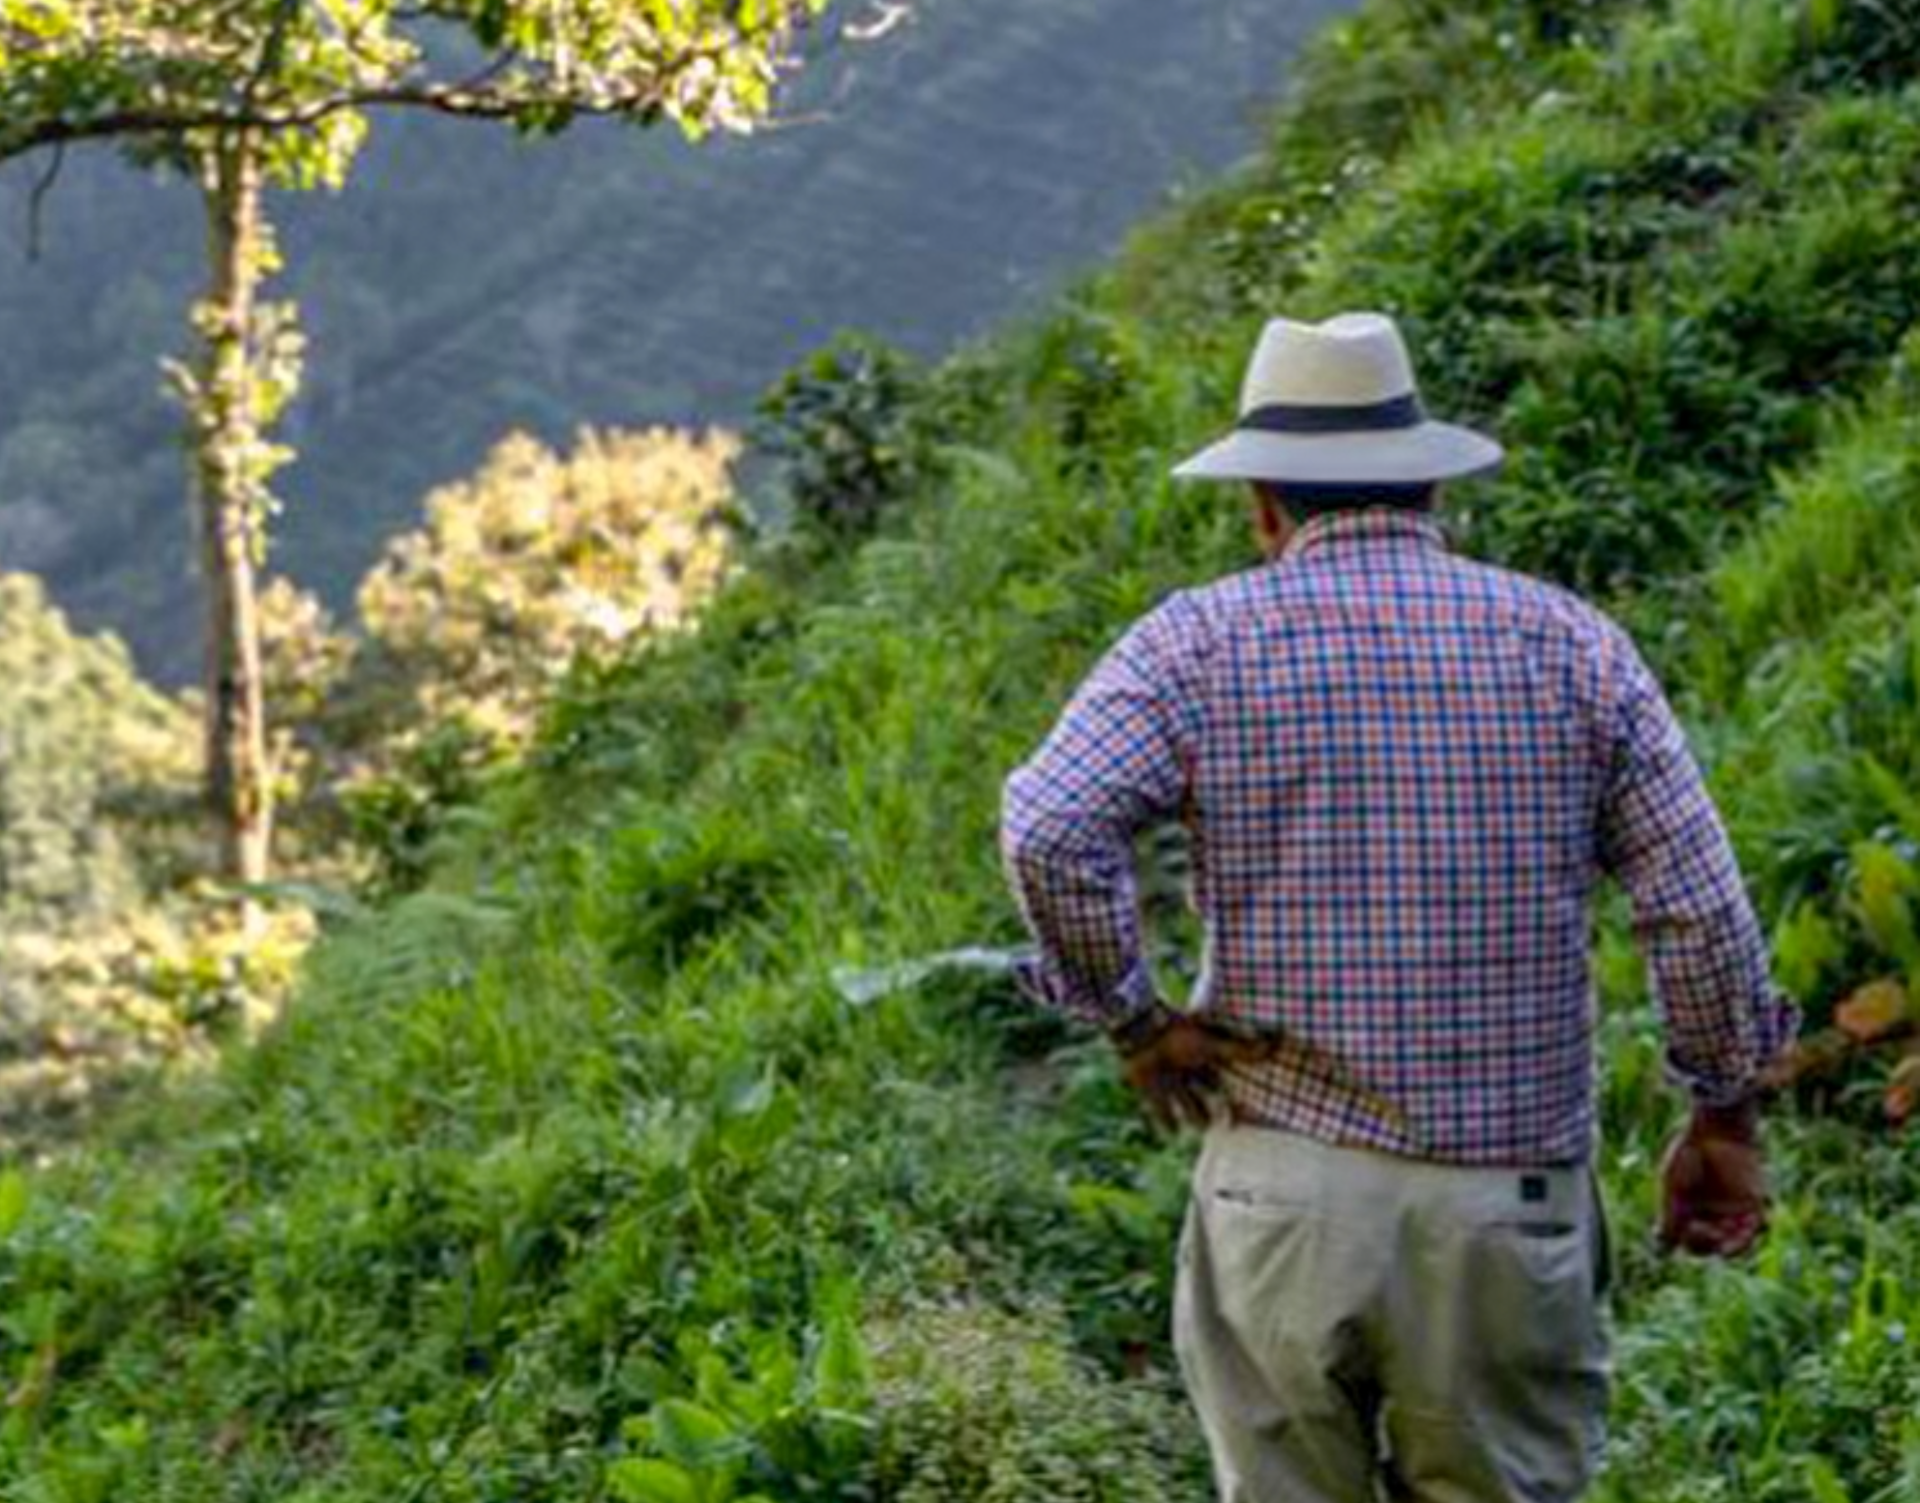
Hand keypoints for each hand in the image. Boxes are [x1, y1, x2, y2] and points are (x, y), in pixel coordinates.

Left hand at [1118, 1017, 1266, 1131]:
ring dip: (1191, 1117)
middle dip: (1207, 1109)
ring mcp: (1166, 1080)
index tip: (1237, 1113)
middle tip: (1220, 1126)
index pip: (1217, 1082)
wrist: (1143, 1032)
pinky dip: (1164, 1124)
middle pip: (1199, 1095)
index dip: (1227, 1097)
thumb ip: (1239, 1050)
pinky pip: (1157, 1110)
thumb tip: (1270, 1046)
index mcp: (1199, 1058)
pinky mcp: (1149, 1089)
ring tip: (1202, 1130)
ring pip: (1182, 1104)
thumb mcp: (1212, 1045)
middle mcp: (1184, 1071)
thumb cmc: (1178, 1035)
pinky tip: (1171, 1137)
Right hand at [1658, 1101, 1768, 1258]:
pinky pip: (1761, 1226)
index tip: (1684, 1230)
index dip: (1689, 1242)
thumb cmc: (1690, 1155)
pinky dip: (1755, 1232)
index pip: (1691, 1240)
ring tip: (1728, 1247)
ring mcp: (1736, 1209)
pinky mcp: (1757, 1201)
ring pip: (1739, 1241)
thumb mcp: (1674, 1190)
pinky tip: (1747, 1230)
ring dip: (1734, 1247)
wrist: (1716, 1129)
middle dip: (1708, 1245)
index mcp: (1691, 1210)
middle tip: (1703, 1232)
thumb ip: (1671, 1221)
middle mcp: (1714, 1213)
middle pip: (1715, 1245)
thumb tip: (1664, 1252)